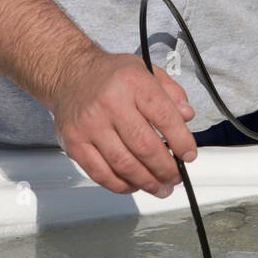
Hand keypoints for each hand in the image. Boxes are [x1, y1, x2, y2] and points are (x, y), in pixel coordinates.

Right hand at [50, 51, 197, 197]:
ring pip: (124, 165)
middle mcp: (110, 103)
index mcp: (132, 82)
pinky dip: (121, 185)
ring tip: (160, 187)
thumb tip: (187, 116)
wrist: (68, 75)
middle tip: (175, 177)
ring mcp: (90, 125)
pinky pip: (101, 174)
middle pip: (145, 146)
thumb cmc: (109, 75)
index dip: (182, 141)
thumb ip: (171, 92)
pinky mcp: (75, 143)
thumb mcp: (145, 70)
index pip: (164, 116)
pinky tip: (134, 185)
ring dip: (147, 182)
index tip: (189, 155)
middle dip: (166, 169)